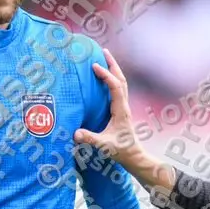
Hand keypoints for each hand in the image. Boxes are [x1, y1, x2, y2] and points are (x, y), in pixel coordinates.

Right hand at [74, 48, 144, 167]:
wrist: (134, 157)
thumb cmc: (121, 151)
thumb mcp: (104, 146)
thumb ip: (90, 139)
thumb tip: (75, 133)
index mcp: (121, 111)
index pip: (115, 87)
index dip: (105, 76)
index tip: (94, 66)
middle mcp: (124, 106)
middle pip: (121, 79)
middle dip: (112, 65)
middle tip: (103, 51)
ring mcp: (123, 107)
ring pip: (121, 83)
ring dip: (113, 69)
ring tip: (104, 58)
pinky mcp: (121, 110)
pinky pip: (117, 90)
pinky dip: (112, 79)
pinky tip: (104, 78)